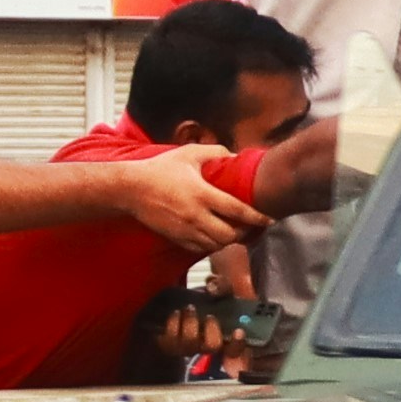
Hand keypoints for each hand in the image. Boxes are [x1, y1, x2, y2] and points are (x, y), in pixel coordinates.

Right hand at [103, 149, 261, 253]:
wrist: (131, 188)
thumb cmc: (161, 169)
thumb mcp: (189, 154)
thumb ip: (215, 152)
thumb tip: (235, 155)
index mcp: (203, 194)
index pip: (237, 211)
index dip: (256, 217)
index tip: (269, 219)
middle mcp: (196, 215)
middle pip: (229, 235)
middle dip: (244, 232)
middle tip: (250, 226)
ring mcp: (185, 229)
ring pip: (216, 245)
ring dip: (228, 240)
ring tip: (234, 230)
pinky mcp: (176, 238)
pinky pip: (201, 249)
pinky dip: (212, 245)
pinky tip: (215, 236)